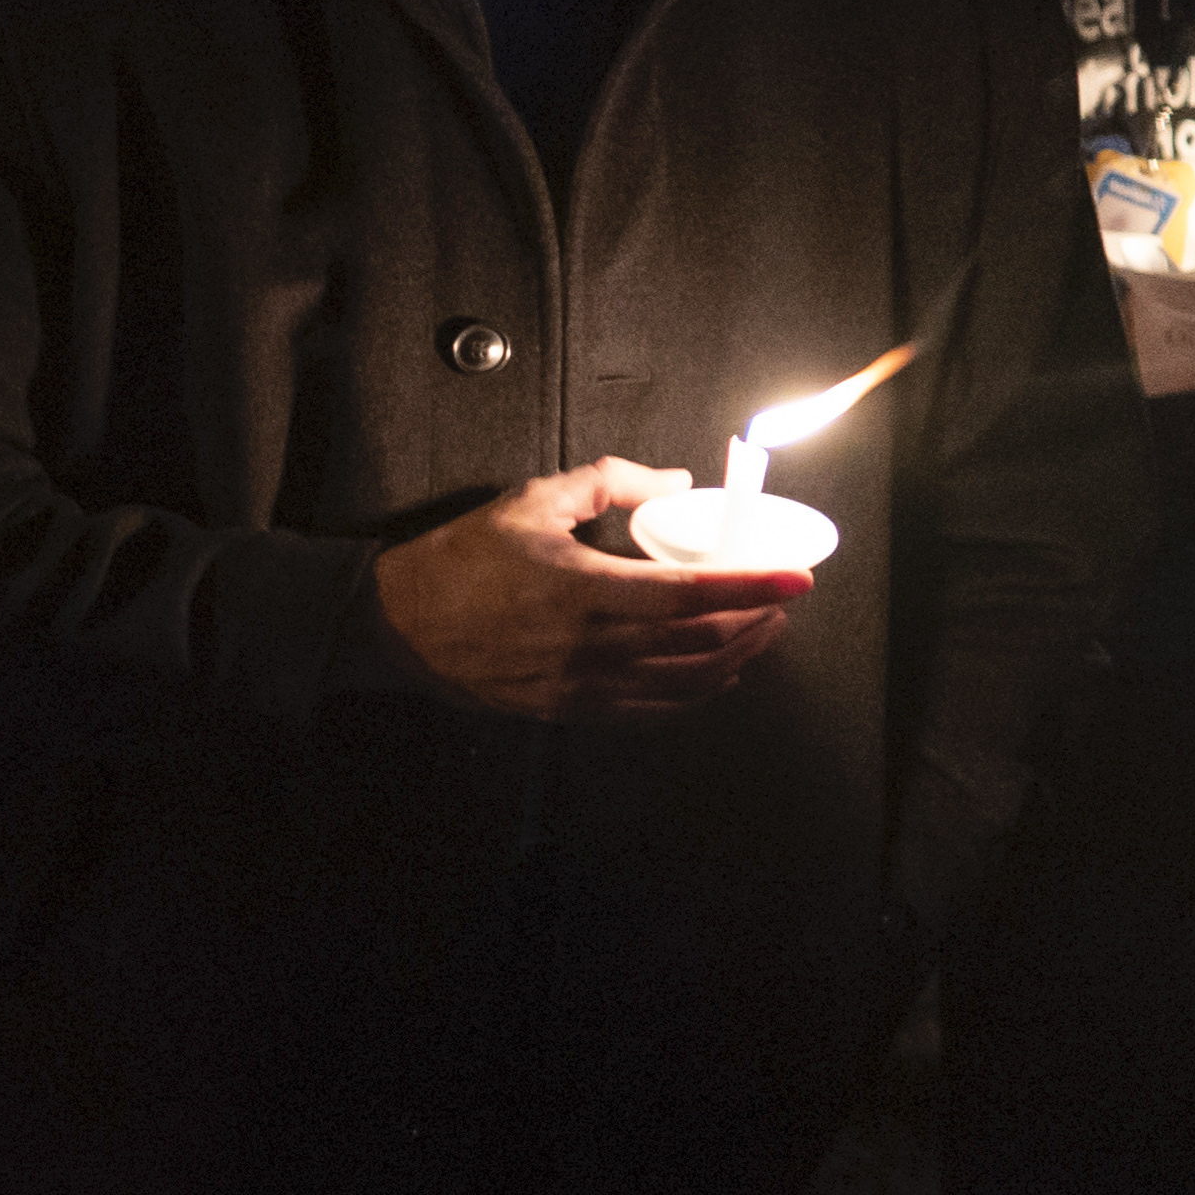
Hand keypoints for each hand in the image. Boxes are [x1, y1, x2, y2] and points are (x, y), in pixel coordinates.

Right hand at [369, 460, 804, 720]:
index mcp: (580, 589)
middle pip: (698, 644)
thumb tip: (672, 483)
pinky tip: (714, 676)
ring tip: (760, 635)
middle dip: (754, 622)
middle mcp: (587, 646)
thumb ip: (606, 484)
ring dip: (734, 660)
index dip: (749, 586)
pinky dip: (694, 695)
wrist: (398, 625)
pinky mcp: (568, 709)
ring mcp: (579, 685)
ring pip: (682, 684)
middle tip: (781, 601)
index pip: (686, 593)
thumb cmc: (461, 560)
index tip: (796, 578)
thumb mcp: (529, 501)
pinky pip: (649, 712)